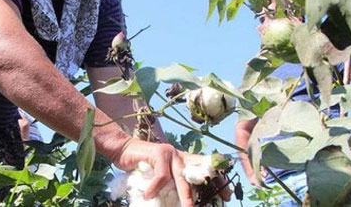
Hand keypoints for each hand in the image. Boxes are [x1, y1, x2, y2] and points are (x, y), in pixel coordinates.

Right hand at [112, 139, 230, 206]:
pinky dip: (156, 187)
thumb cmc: (141, 166)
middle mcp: (180, 156)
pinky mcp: (159, 153)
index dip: (218, 181)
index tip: (227, 195)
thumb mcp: (159, 177)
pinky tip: (148, 195)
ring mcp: (170, 153)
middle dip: (206, 191)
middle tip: (205, 206)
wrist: (123, 150)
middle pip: (197, 174)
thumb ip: (171, 185)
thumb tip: (184, 202)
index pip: (205, 169)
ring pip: (182, 177)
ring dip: (186, 195)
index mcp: (183, 161)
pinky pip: (162, 175)